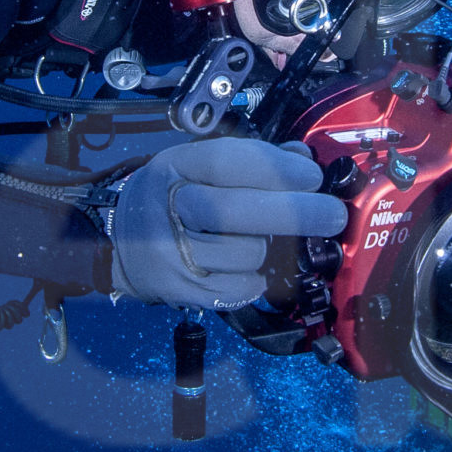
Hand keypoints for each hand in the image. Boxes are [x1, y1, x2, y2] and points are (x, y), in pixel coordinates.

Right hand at [110, 137, 347, 310]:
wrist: (117, 246)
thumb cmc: (171, 199)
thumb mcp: (197, 167)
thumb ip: (249, 161)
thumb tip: (303, 160)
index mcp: (174, 168)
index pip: (228, 162)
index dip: (277, 169)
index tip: (314, 177)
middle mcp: (167, 208)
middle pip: (236, 211)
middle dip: (295, 213)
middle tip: (333, 216)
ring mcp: (170, 253)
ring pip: (245, 253)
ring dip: (270, 250)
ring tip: (262, 242)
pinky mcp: (179, 290)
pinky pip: (240, 289)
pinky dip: (255, 279)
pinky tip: (246, 268)